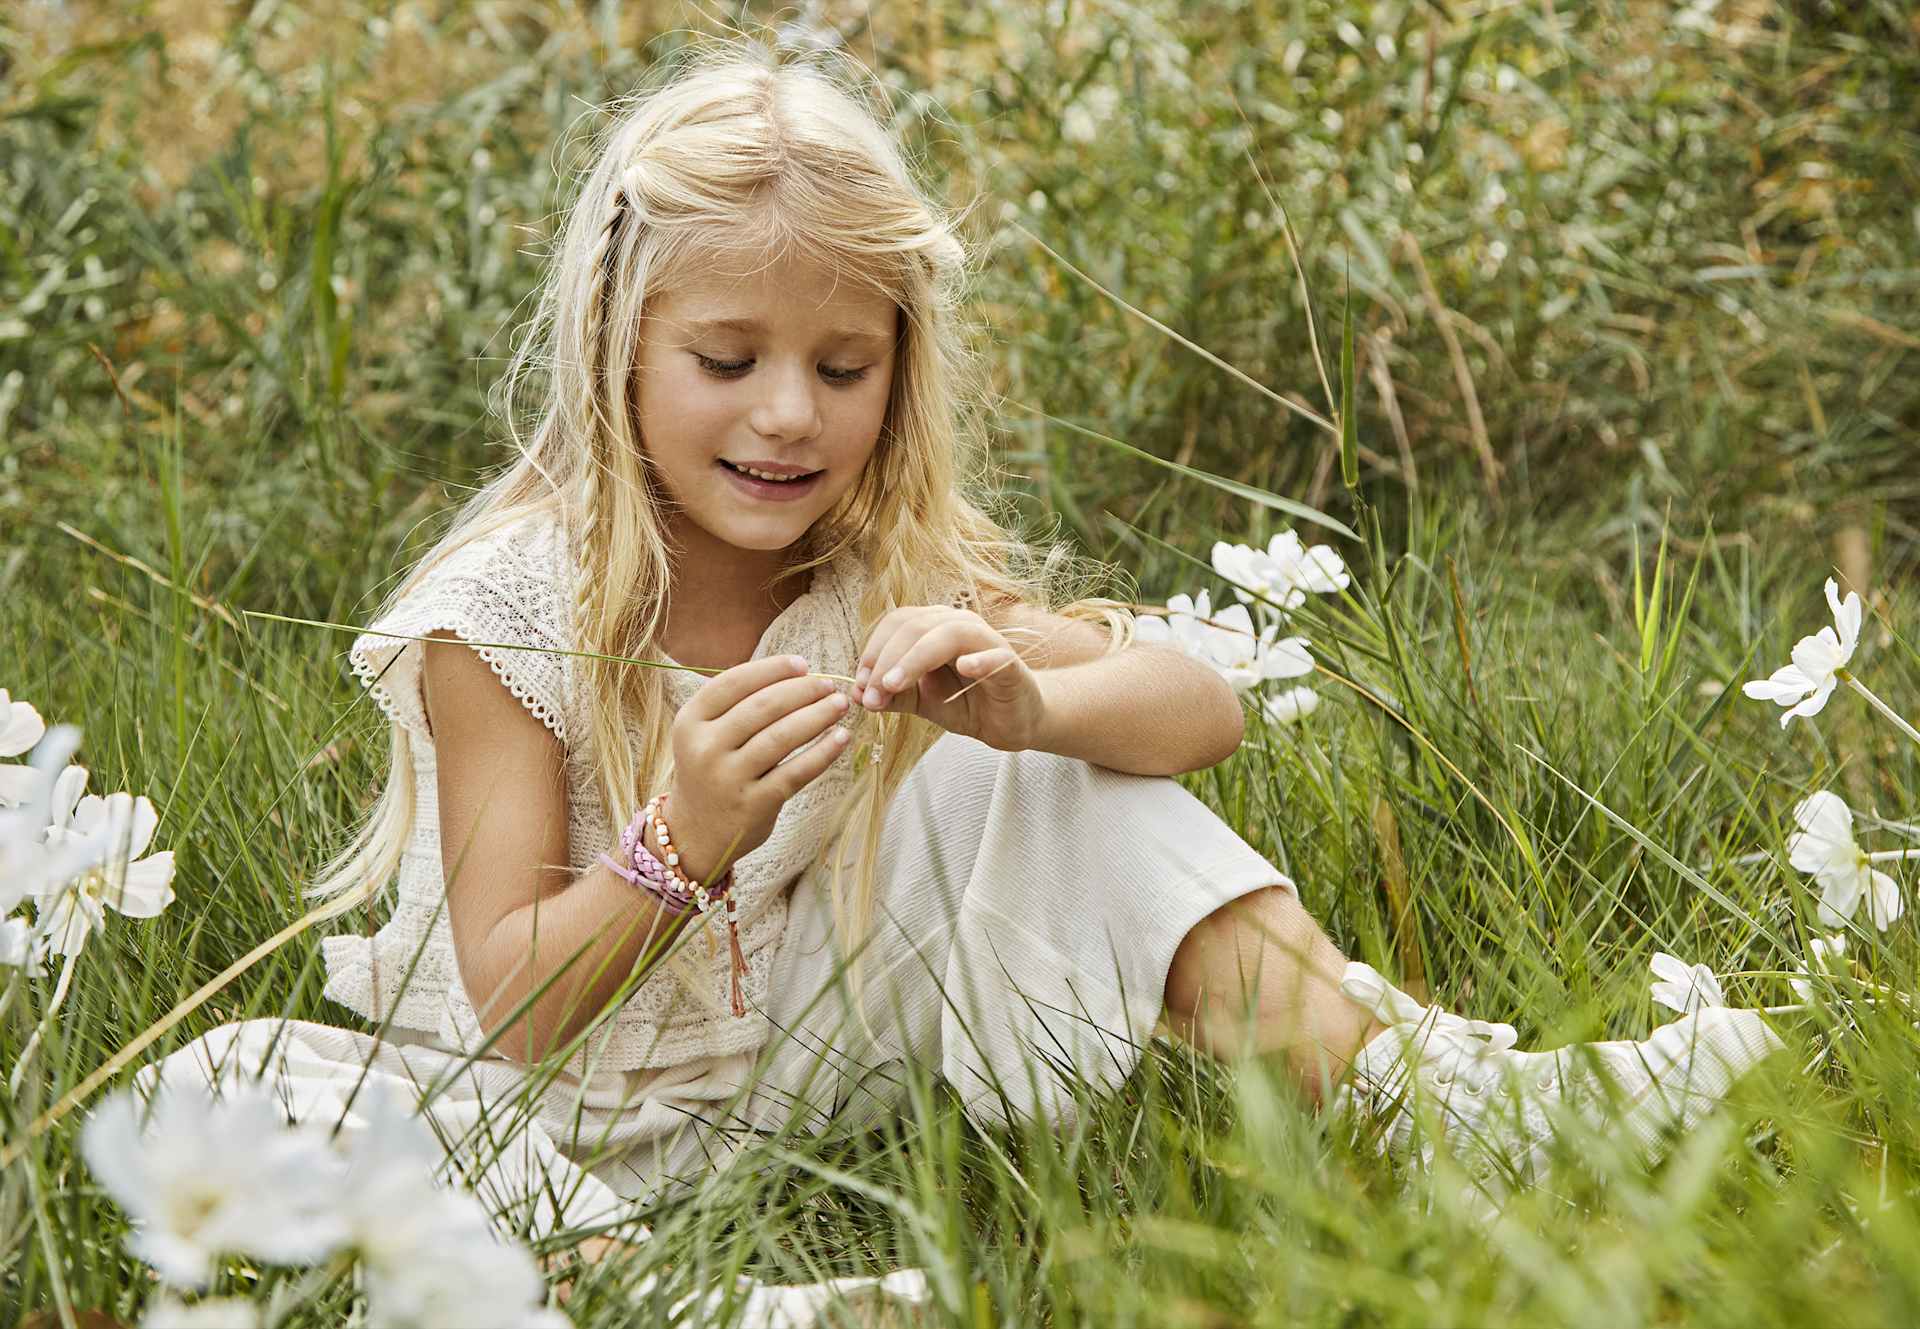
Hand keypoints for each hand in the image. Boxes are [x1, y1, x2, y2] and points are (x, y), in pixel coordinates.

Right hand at [664, 655, 850, 883]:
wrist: (694, 832)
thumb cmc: (710, 770)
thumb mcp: (704, 733)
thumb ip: (736, 704)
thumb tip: (796, 672)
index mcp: (690, 722)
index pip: (734, 682)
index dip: (772, 669)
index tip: (802, 664)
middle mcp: (705, 749)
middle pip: (763, 707)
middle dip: (802, 690)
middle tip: (829, 684)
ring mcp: (729, 778)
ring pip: (782, 736)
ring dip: (818, 715)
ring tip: (840, 704)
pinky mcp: (755, 804)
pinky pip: (797, 771)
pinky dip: (823, 752)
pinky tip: (841, 737)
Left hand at [853, 606, 1045, 750]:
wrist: (1010, 721)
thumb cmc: (966, 702)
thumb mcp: (921, 701)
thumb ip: (892, 695)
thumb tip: (857, 694)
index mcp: (934, 628)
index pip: (896, 623)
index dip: (873, 650)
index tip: (860, 685)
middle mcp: (959, 625)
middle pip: (914, 625)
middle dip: (886, 659)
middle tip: (872, 694)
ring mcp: (987, 642)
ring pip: (947, 634)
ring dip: (915, 658)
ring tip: (894, 685)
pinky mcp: (1010, 664)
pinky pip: (995, 656)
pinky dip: (979, 660)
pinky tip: (965, 668)